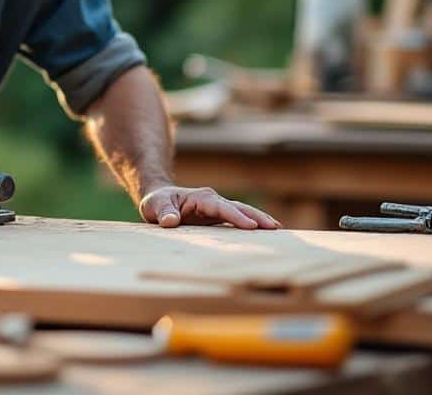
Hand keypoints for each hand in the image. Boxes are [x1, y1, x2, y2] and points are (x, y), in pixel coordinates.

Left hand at [139, 186, 280, 228]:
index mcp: (201, 197)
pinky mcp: (218, 218)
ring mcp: (217, 209)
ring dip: (259, 220)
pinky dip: (250, 225)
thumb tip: (170, 222)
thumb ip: (163, 212)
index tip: (251, 226)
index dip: (236, 216)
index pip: (222, 207)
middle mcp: (213, 201)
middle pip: (238, 207)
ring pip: (242, 212)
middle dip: (257, 216)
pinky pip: (237, 220)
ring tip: (277, 229)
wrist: (159, 200)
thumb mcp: (154, 205)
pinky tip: (265, 234)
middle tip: (275, 227)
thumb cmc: (157, 202)